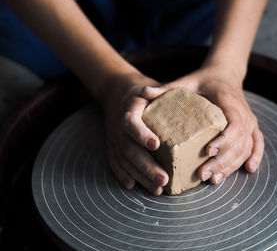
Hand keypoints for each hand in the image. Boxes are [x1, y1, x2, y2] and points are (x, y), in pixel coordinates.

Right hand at [102, 74, 168, 195]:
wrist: (118, 96)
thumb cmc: (140, 95)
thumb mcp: (147, 88)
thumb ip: (155, 90)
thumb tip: (153, 90)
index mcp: (128, 111)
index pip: (131, 124)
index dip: (141, 134)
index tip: (156, 145)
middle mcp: (118, 128)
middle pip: (130, 149)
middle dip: (147, 166)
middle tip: (164, 179)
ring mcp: (114, 139)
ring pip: (125, 161)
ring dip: (140, 176)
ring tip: (157, 189)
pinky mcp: (112, 147)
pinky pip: (115, 163)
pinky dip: (122, 175)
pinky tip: (133, 186)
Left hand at [141, 64, 263, 183]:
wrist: (225, 74)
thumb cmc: (204, 80)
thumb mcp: (187, 82)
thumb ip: (168, 89)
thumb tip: (143, 93)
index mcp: (229, 102)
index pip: (233, 124)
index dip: (224, 140)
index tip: (208, 151)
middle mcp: (244, 114)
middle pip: (239, 143)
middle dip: (221, 161)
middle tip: (202, 175)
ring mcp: (250, 121)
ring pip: (246, 148)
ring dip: (232, 165)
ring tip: (213, 179)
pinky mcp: (252, 127)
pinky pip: (257, 144)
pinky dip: (255, 156)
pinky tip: (249, 170)